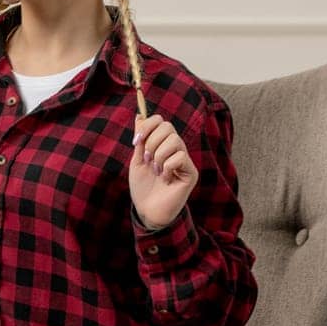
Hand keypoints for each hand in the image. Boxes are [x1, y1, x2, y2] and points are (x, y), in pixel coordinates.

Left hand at [129, 112, 196, 230]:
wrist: (147, 210)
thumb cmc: (143, 187)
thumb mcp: (137, 159)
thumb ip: (140, 139)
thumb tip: (139, 115)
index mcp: (162, 145)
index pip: (160, 121)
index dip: (147, 126)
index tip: (135, 141)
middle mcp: (176, 149)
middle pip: (168, 126)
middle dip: (151, 141)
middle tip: (146, 159)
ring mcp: (185, 160)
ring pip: (174, 140)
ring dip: (158, 155)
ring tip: (155, 170)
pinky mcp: (191, 172)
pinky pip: (180, 157)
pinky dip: (167, 167)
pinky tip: (165, 178)